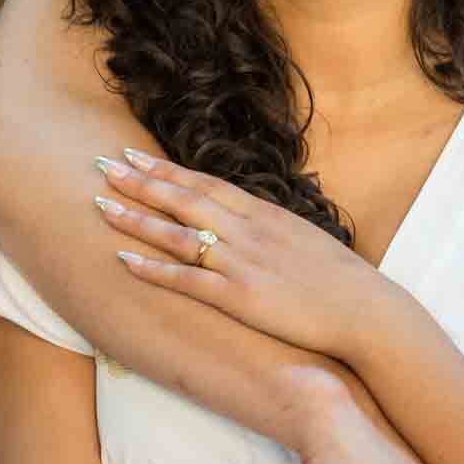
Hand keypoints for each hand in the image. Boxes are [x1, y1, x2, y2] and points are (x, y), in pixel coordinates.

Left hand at [91, 148, 409, 364]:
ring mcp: (241, 262)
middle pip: (183, 198)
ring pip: (176, 233)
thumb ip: (268, 226)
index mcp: (263, 213)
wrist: (364, 309)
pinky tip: (122, 260)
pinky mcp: (238, 297)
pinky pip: (185, 279)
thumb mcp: (302, 237)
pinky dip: (151, 269)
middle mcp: (247, 230)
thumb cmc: (339, 279)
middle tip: (102, 165)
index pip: (204, 182)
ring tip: (99, 204)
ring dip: (135, 217)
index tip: (134, 154)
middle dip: (139, 181)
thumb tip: (246, 218)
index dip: (165, 169)